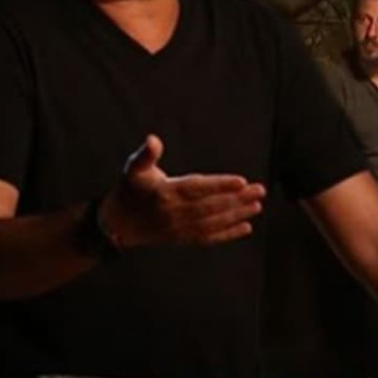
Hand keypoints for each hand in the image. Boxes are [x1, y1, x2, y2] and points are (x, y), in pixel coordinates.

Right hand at [103, 135, 264, 247]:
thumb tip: (152, 139)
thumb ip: (146, 154)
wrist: (118, 223)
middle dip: (237, 199)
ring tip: (257, 206)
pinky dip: (228, 234)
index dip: (219, 185)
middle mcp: (173, 212)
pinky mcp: (182, 238)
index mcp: (164, 192)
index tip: (241, 181)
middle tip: (259, 190)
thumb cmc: (130, 189)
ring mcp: (179, 228)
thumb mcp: (134, 168)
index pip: (197, 188)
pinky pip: (208, 238)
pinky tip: (246, 227)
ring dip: (237, 215)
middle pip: (210, 206)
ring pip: (213, 222)